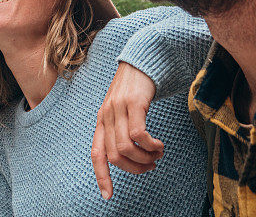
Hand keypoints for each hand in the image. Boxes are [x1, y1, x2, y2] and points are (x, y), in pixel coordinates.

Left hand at [92, 61, 163, 199]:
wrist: (142, 60)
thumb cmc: (134, 88)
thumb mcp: (122, 109)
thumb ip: (120, 128)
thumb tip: (128, 156)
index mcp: (102, 120)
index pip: (96, 153)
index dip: (101, 176)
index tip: (108, 196)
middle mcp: (106, 115)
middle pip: (114, 155)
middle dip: (134, 168)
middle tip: (150, 166)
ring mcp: (118, 108)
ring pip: (125, 147)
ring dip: (144, 158)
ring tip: (156, 154)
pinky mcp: (134, 103)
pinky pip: (138, 134)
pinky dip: (150, 145)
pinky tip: (158, 144)